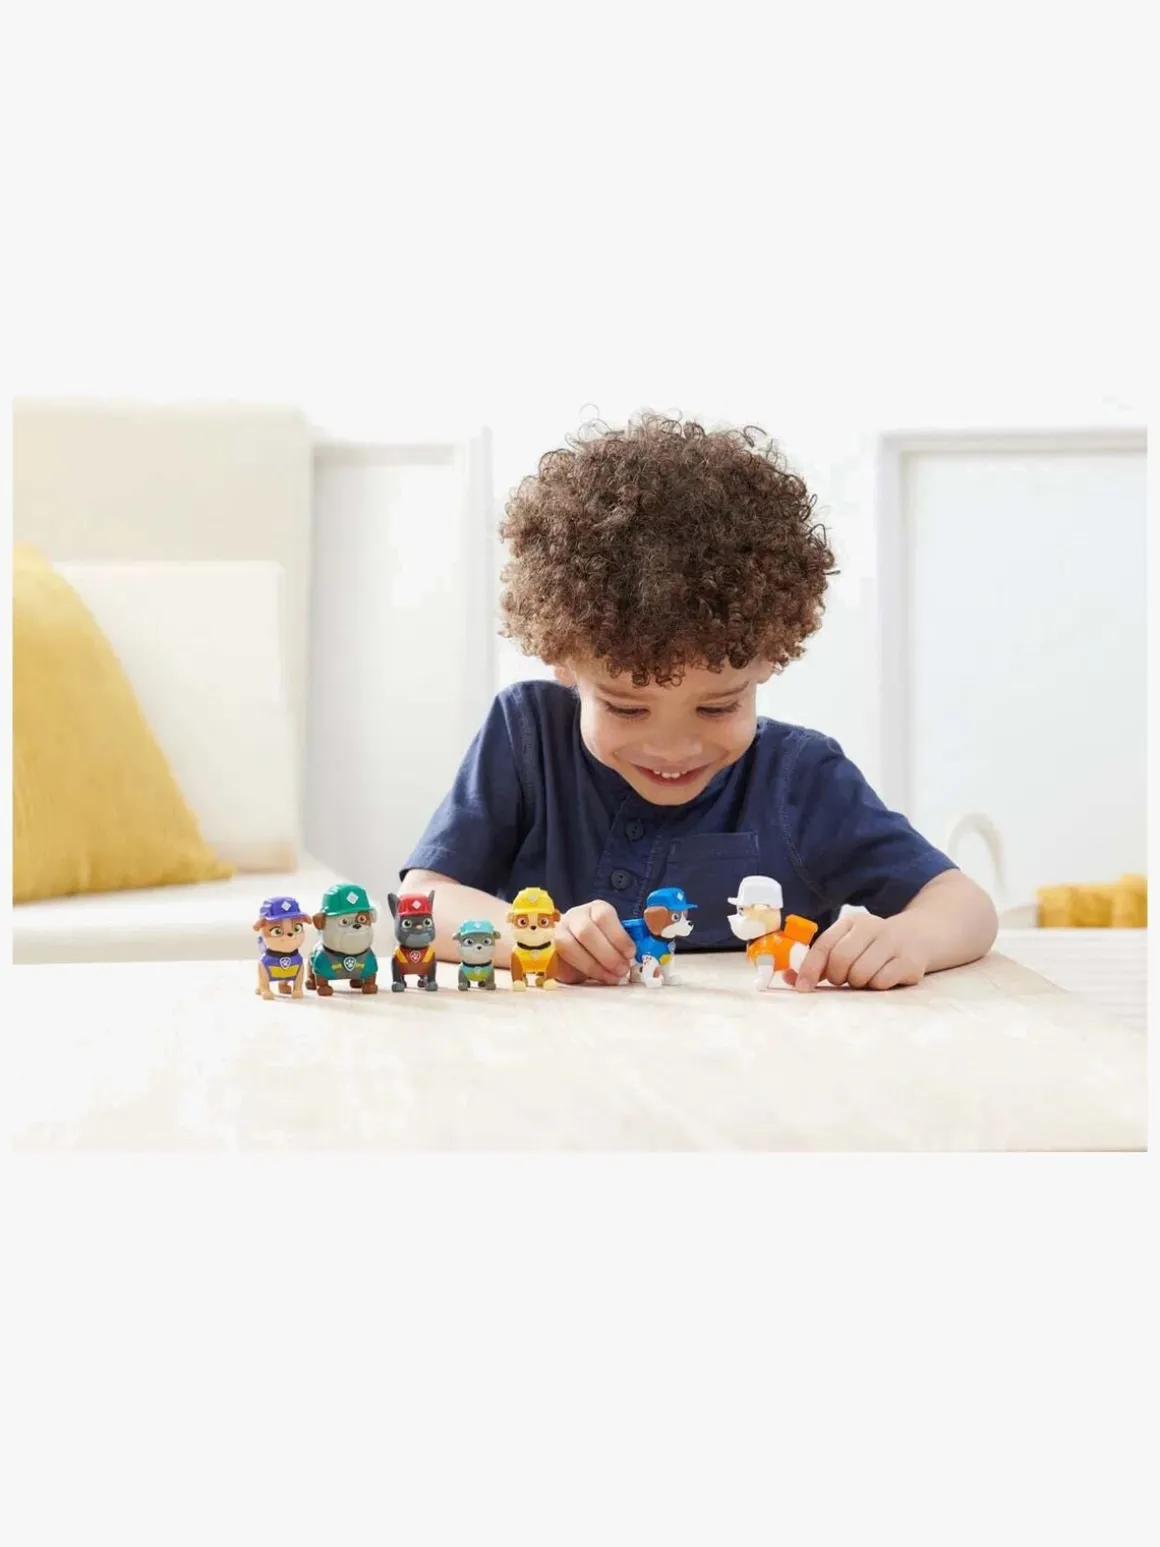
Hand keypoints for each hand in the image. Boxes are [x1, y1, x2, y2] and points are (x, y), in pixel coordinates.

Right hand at [554, 900, 635, 984]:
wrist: (575, 947)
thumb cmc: (601, 942)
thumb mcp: (614, 937)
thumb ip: (622, 943)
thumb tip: (632, 957)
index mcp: (596, 909)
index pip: (604, 916)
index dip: (618, 936)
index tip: (630, 954)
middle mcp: (575, 916)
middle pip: (586, 931)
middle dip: (607, 954)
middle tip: (621, 970)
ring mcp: (559, 931)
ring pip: (570, 945)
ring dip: (593, 965)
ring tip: (610, 977)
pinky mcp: (549, 948)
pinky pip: (560, 959)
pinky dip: (579, 970)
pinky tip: (594, 978)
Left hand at [786, 912, 929, 992]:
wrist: (919, 936)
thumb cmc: (873, 946)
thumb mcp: (848, 944)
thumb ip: (821, 962)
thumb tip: (791, 980)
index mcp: (851, 922)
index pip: (824, 945)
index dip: (810, 968)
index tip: (803, 988)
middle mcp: (872, 927)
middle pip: (841, 961)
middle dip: (837, 977)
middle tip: (844, 979)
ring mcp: (893, 943)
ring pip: (861, 974)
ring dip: (858, 983)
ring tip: (865, 977)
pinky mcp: (909, 961)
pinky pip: (881, 982)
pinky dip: (877, 986)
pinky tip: (883, 977)